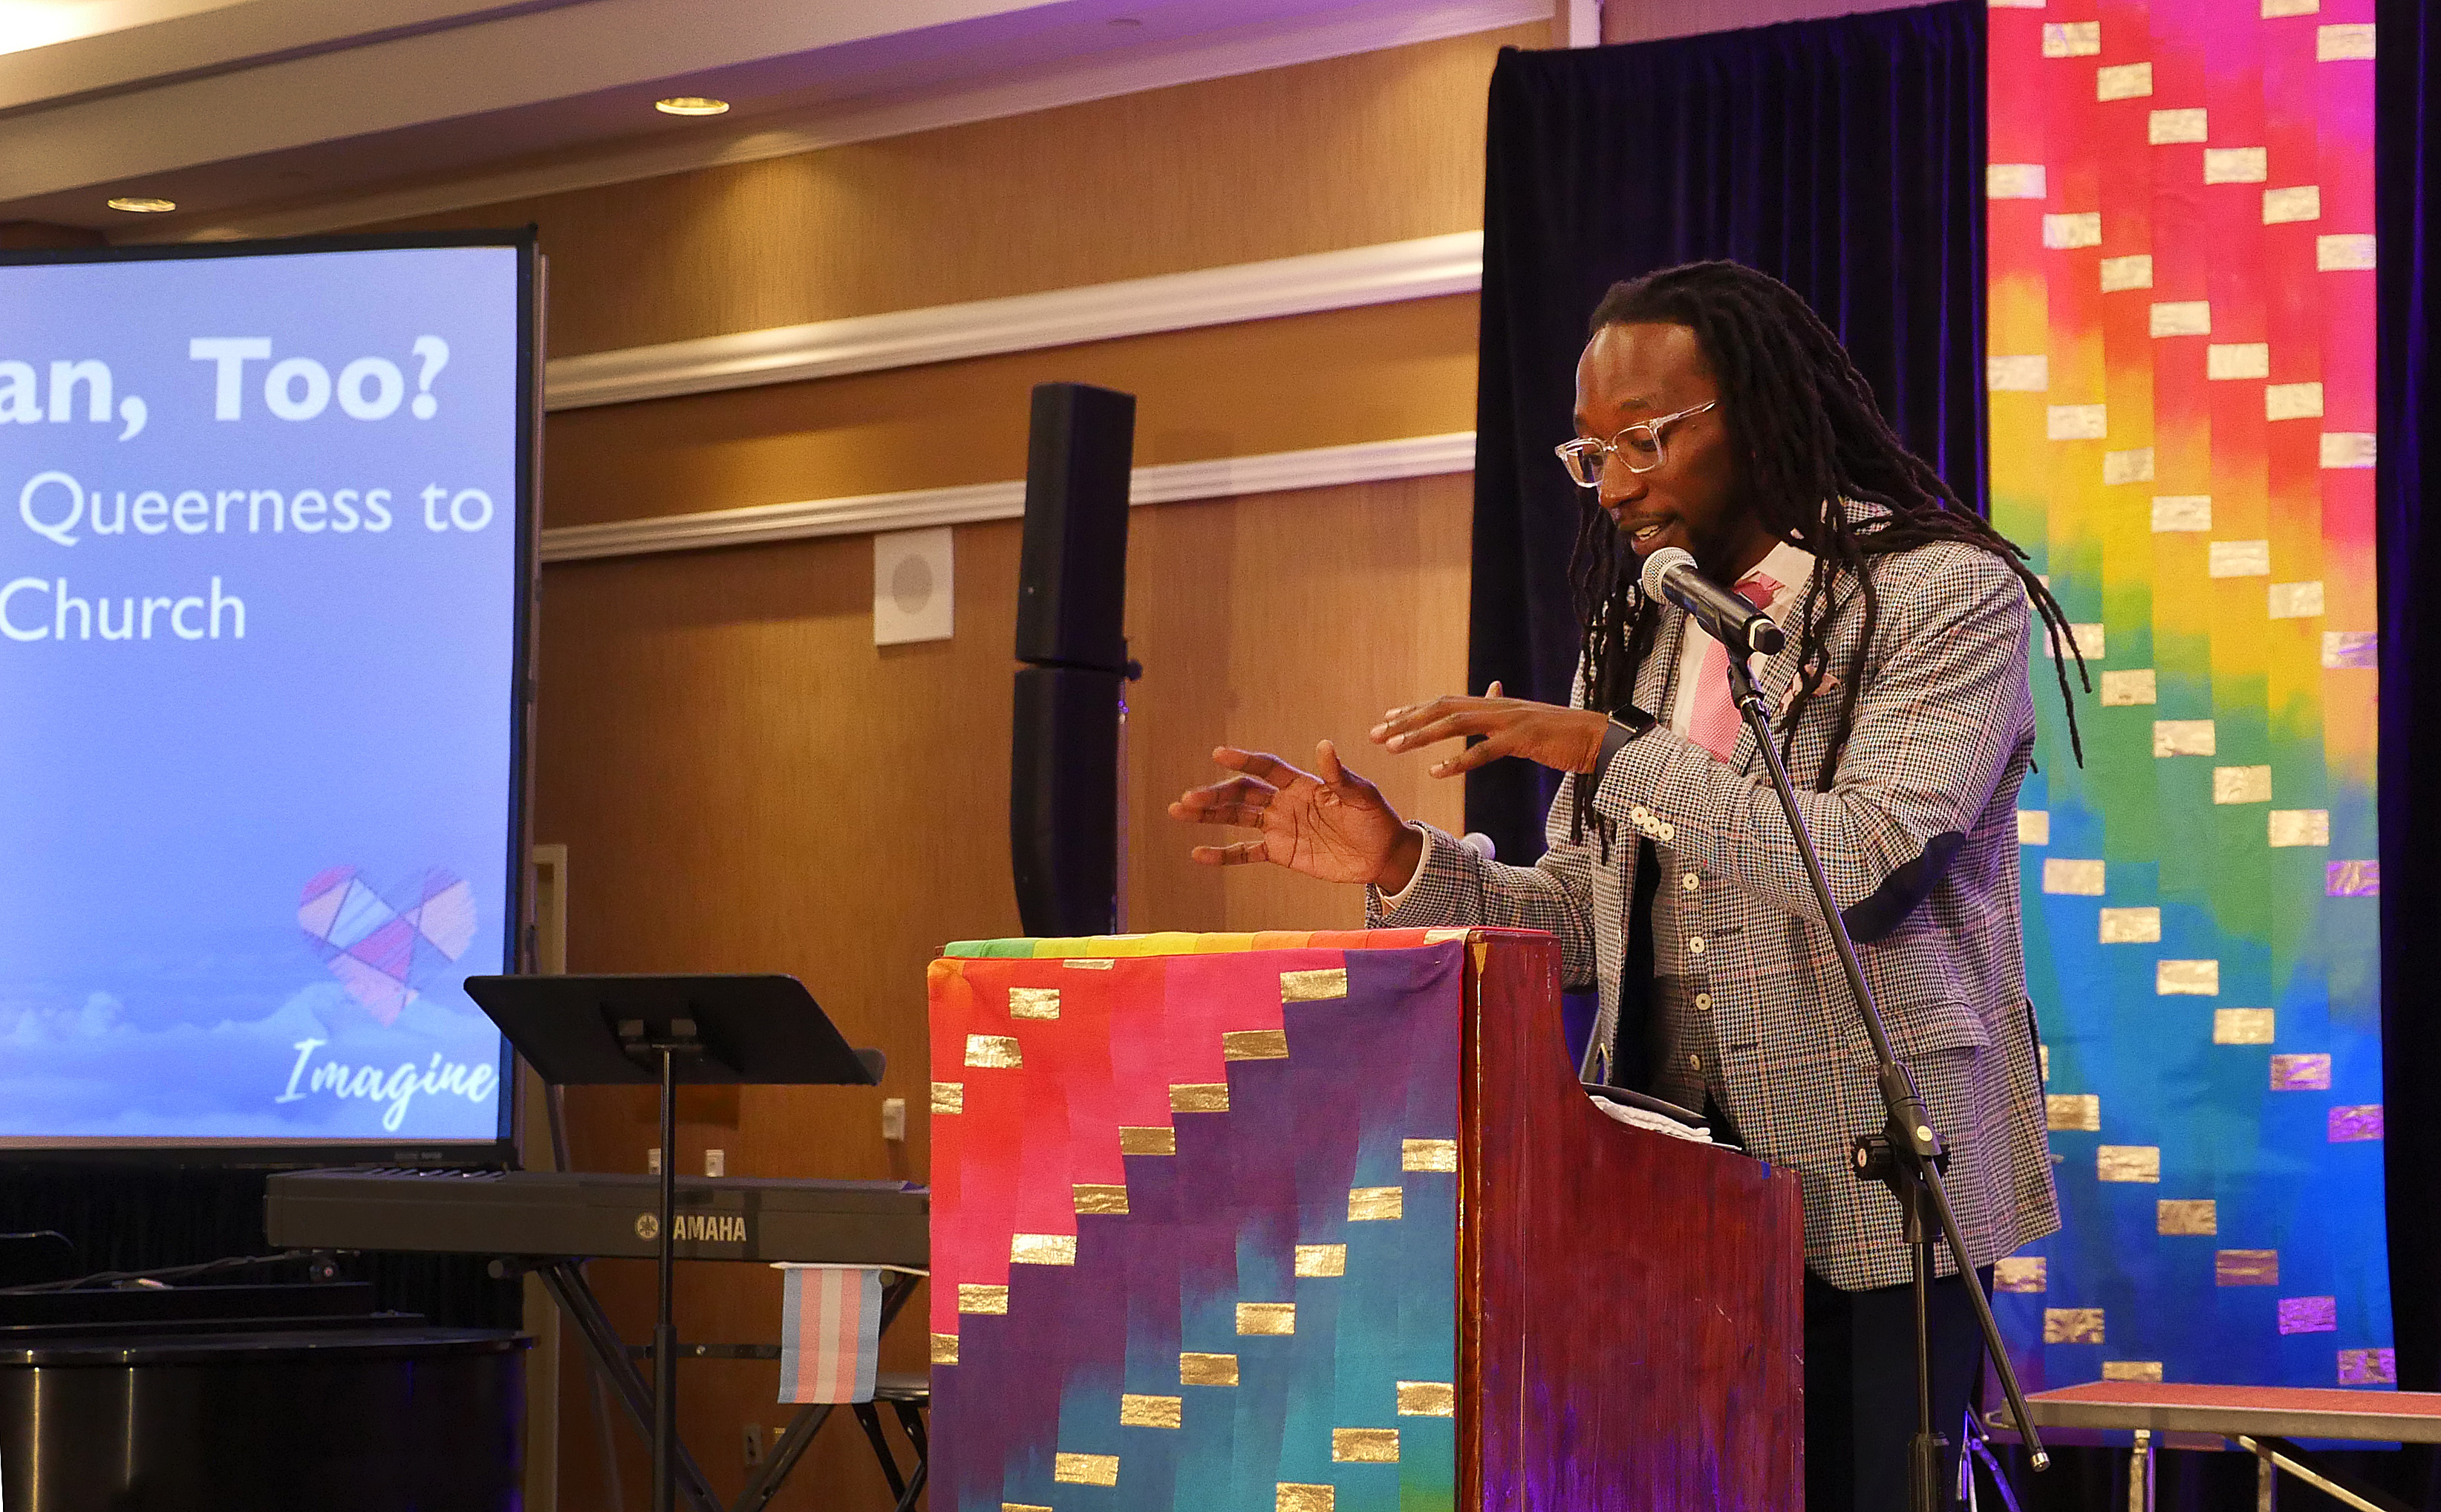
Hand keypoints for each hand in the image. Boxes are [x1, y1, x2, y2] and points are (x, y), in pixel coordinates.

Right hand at [1168, 742, 1421, 888]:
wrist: (1382, 854)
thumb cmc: (1374, 818)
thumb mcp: (1360, 794)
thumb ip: (1339, 775)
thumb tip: (1324, 746)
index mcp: (1301, 784)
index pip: (1266, 768)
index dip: (1243, 760)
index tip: (1219, 754)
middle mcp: (1284, 802)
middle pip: (1242, 794)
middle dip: (1214, 795)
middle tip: (1188, 797)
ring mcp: (1279, 827)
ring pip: (1237, 818)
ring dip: (1209, 816)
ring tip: (1179, 811)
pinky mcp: (1280, 852)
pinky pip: (1246, 853)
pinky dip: (1223, 854)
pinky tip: (1198, 854)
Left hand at [1371, 680, 1609, 777]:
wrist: (1598, 737)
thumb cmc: (1562, 734)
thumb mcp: (1526, 720)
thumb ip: (1503, 709)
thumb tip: (1492, 690)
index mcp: (1495, 704)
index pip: (1445, 703)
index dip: (1414, 710)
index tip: (1386, 719)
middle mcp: (1496, 706)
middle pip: (1441, 709)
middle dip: (1405, 721)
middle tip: (1375, 734)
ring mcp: (1508, 721)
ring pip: (1454, 725)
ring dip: (1420, 736)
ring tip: (1392, 748)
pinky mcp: (1523, 739)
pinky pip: (1484, 751)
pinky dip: (1458, 762)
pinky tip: (1435, 772)